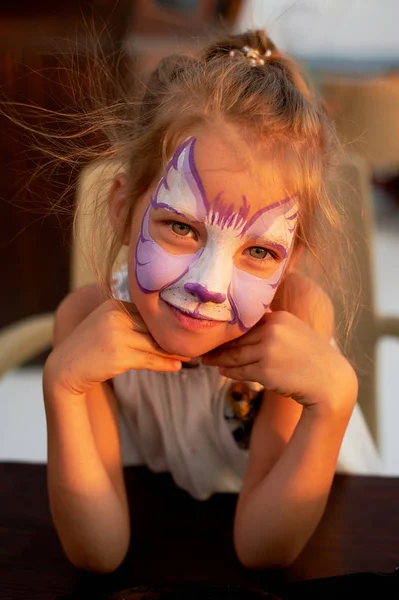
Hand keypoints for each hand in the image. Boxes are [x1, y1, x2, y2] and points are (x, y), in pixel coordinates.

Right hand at [46, 299, 189, 395]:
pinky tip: (176, 366)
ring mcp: (117, 335)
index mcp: (115, 305)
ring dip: (174, 352)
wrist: (65, 369)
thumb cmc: (91, 348)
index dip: (167, 323)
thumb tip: (165, 325)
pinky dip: (165, 364)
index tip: (186, 328)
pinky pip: (149, 359)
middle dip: (174, 337)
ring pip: (155, 344)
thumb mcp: (108, 326)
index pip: (149, 313)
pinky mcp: (119, 355)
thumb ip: (132, 321)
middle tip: (196, 344)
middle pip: (154, 328)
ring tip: (192, 356)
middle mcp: (116, 316)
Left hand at [202, 311, 356, 412]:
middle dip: (219, 344)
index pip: (247, 322)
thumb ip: (271, 329)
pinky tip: (221, 371)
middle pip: (238, 338)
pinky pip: (241, 370)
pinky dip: (229, 371)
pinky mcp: (266, 370)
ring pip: (236, 355)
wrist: (330, 382)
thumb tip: (243, 333)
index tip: (214, 332)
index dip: (229, 329)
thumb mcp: (295, 334)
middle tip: (203, 348)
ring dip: (219, 359)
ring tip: (207, 360)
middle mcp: (273, 330)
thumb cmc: (312, 359)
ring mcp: (269, 350)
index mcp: (279, 317)